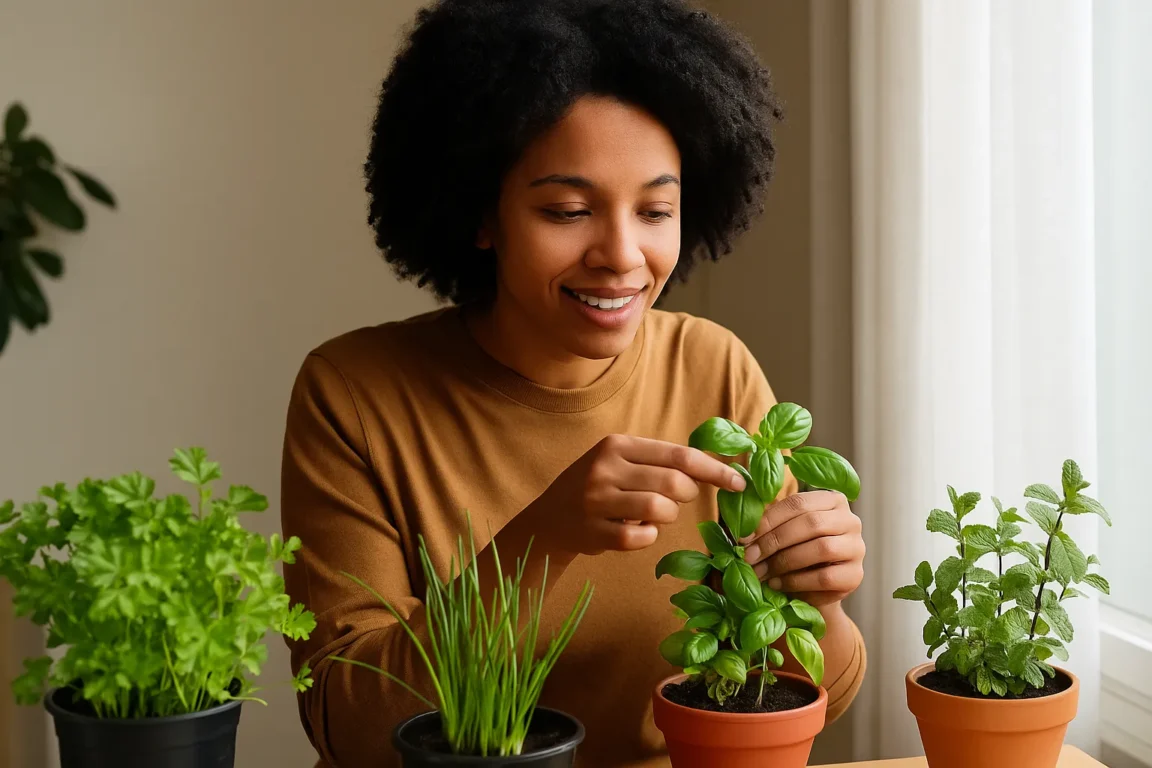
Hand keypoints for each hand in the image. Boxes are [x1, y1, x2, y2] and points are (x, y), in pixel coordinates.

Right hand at [525, 435, 747, 556]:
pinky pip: (641, 538)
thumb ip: (660, 462)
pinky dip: (646, 537)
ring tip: (649, 515)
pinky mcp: (593, 531)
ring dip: (665, 517)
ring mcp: (597, 500)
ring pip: (661, 510)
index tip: (740, 483)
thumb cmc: (598, 488)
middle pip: (675, 484)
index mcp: (617, 445)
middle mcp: (605, 468)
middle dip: (686, 496)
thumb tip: (715, 467)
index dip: (715, 470)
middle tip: (674, 500)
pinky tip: (632, 531)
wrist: (548, 520)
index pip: (679, 455)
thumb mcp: (620, 462)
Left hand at [740, 490, 864, 606]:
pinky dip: (796, 581)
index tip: (744, 537)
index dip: (768, 519)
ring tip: (761, 572)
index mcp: (832, 500)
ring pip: (821, 548)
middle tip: (749, 557)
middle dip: (774, 541)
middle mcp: (850, 520)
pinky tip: (777, 585)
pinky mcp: (856, 575)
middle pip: (810, 523)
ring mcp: (857, 547)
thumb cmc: (796, 553)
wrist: (815, 589)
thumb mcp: (785, 533)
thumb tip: (744, 534)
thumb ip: (771, 526)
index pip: (798, 502)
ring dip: (784, 562)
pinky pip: (825, 577)